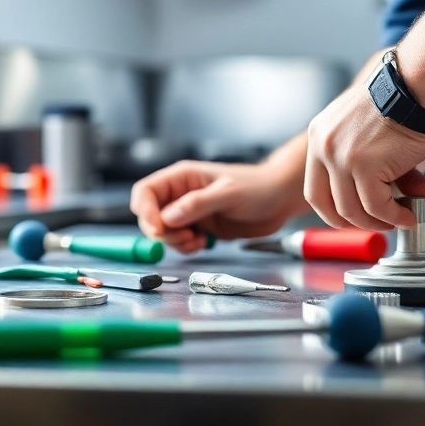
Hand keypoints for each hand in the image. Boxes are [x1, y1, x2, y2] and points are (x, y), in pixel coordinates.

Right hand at [130, 159, 306, 252]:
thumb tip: (167, 217)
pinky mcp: (199, 227)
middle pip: (149, 215)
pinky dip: (186, 247)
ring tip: (198, 240)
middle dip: (161, 232)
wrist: (279, 200)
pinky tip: (204, 242)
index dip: (145, 212)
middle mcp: (181, 194)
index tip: (158, 230)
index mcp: (182, 177)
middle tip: (185, 238)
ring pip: (163, 232)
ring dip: (175, 242)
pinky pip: (179, 242)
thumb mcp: (228, 193)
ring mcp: (189, 212)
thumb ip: (197, 204)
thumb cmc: (257, 187)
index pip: (146, 192)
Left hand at [305, 86, 424, 230]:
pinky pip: (377, 205)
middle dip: (352, 222)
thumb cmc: (402, 103)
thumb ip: (375, 170)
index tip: (351, 218)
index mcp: (320, 136)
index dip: (332, 209)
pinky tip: (407, 215)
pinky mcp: (363, 165)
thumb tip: (393, 203)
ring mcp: (340, 157)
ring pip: (351, 209)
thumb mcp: (373, 135)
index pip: (315, 187)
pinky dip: (393, 216)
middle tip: (376, 224)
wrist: (416, 86)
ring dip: (377, 222)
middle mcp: (323, 146)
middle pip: (324, 203)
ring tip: (398, 219)